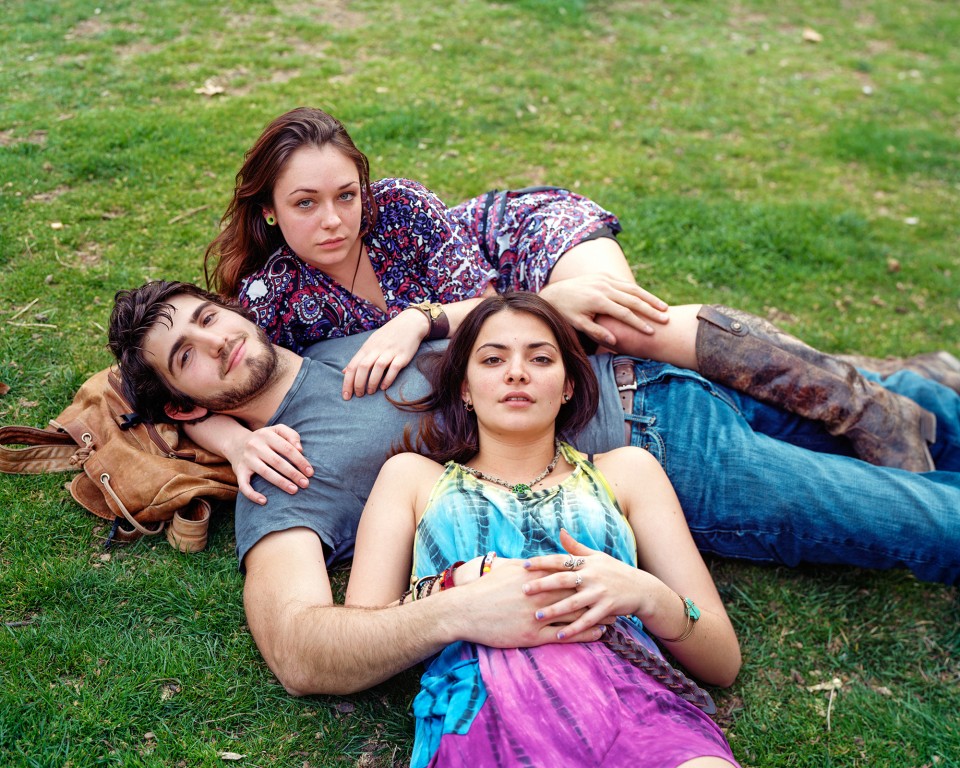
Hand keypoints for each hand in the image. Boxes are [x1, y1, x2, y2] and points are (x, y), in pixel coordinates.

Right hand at [224, 424, 312, 504]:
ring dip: (281, 483)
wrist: (235, 443)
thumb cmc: (264, 439)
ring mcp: (246, 459)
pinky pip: (244, 485)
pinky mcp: (239, 471)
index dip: (300, 461)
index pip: (287, 449)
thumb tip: (300, 449)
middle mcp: (255, 446)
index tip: (310, 472)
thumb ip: (291, 435)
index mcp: (266, 435)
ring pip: (265, 472)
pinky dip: (253, 494)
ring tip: (294, 490)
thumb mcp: (277, 430)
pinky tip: (264, 501)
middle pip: (278, 461)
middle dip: (293, 474)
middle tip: (305, 484)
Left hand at [341, 309, 427, 398]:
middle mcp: (377, 349)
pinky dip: (388, 378)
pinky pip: (394, 368)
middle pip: (363, 367)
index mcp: (367, 347)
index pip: (353, 366)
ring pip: (378, 367)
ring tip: (370, 392)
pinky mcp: (403, 355)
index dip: (347, 382)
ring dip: (372, 382)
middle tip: (358, 395)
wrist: (409, 324)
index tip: (346, 395)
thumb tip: (344, 371)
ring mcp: (390, 352)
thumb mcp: (370, 344)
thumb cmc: (388, 336)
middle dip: (358, 384)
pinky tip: (384, 387)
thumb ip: (358, 358)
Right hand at [457, 559, 605, 646]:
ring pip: (576, 615)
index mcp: (534, 577)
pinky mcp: (533, 635)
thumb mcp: (507, 571)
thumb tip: (540, 561)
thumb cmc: (484, 589)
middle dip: (597, 594)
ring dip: (597, 615)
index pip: (567, 574)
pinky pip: (565, 635)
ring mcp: (537, 615)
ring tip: (614, 616)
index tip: (602, 575)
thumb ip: (528, 567)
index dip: (587, 575)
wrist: (465, 611)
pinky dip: (584, 634)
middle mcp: (540, 594)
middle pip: (577, 593)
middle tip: (616, 595)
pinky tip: (598, 633)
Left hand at [522, 529, 653, 638]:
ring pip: (573, 602)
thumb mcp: (597, 556)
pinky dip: (574, 628)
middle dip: (543, 585)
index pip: (560, 560)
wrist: (641, 588)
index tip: (524, 565)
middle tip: (524, 590)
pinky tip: (560, 635)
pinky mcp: (607, 608)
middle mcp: (592, 576)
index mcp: (587, 562)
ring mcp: (600, 593)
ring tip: (537, 615)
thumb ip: (576, 547)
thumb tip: (560, 531)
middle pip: (563, 579)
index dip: (542, 562)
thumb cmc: (615, 571)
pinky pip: (588, 620)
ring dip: (554, 610)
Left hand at [538, 274, 669, 347]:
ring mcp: (604, 279)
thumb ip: (596, 332)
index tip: (651, 332)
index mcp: (597, 300)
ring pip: (632, 289)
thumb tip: (614, 341)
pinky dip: (639, 291)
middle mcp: (603, 287)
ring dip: (649, 298)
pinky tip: (649, 299)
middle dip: (651, 310)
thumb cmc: (566, 312)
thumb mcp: (577, 324)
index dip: (638, 323)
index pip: (624, 313)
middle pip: (633, 299)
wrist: (554, 293)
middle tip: (665, 319)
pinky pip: (625, 283)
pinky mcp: (604, 276)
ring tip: (664, 308)